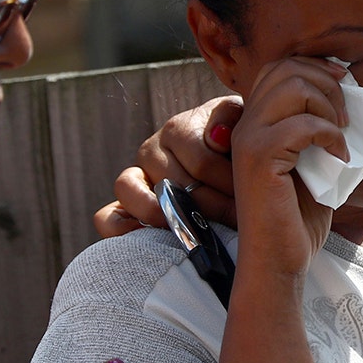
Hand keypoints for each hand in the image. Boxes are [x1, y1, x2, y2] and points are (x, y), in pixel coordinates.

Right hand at [93, 96, 243, 237]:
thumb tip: (216, 138)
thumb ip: (230, 118)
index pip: (201, 162)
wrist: (229, 170)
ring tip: (201, 231)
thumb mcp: (243, 124)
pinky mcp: (122, 207)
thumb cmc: (240, 150)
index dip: (230, 184)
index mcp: (180, 129)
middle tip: (238, 220)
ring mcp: (134, 178)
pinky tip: (156, 243)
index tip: (255, 198)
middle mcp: (152, 151)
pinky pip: (107, 218)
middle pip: (172, 183)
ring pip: (130, 191)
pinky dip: (124, 232)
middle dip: (211, 206)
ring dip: (168, 215)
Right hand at [231, 57, 349, 274]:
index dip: (317, 67)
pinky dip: (330, 135)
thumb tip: (351, 99)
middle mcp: (246, 125)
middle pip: (286, 68)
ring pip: (293, 86)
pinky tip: (340, 157)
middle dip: (327, 82)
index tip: (344, 86)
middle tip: (346, 117)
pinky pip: (302, 124)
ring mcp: (249, 139)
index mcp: (256, 122)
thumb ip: (319, 130)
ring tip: (342, 135)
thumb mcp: (314, 163)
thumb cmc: (298, 218)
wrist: (278, 262)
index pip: (280, 67)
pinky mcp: (259, 159)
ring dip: (329, 105)